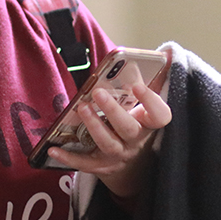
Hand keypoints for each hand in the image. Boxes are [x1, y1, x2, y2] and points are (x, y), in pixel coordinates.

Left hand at [47, 49, 171, 203]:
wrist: (133, 166)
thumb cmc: (136, 124)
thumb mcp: (146, 107)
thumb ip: (153, 82)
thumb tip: (166, 53)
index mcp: (149, 123)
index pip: (160, 115)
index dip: (150, 101)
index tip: (136, 86)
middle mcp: (136, 141)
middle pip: (128, 128)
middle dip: (113, 110)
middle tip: (98, 92)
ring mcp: (119, 155)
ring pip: (108, 144)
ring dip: (94, 126)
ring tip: (82, 108)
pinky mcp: (102, 166)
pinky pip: (85, 164)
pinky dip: (69, 158)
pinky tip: (54, 149)